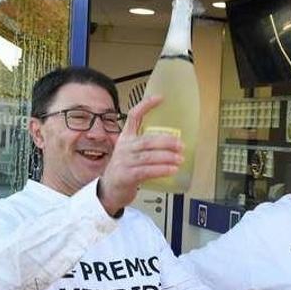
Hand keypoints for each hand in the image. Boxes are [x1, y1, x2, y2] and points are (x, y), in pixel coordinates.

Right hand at [97, 96, 183, 214]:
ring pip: (149, 156)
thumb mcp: (131, 153)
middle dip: (167, 141)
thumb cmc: (124, 170)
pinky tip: (172, 170)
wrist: (109, 190)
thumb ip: (147, 146)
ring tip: (180, 159)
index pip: (133, 116)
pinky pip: (147, 171)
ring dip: (167, 157)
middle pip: (147, 140)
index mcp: (126, 138)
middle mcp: (124, 147)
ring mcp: (124, 162)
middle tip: (181, 145)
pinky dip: (161, 170)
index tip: (160, 98)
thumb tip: (173, 142)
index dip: (146, 105)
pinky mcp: (126, 176)